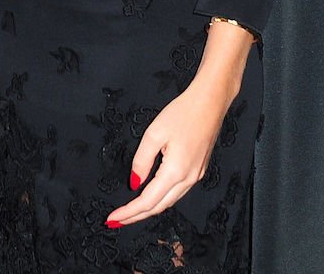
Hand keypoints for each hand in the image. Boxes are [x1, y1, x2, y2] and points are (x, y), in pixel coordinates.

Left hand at [106, 79, 230, 227]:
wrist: (210, 103)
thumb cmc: (182, 113)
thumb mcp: (153, 134)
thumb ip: (141, 160)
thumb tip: (134, 183)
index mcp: (176, 171)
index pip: (147, 201)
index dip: (129, 212)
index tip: (112, 218)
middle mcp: (188, 179)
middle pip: (159, 206)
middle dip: (136, 216)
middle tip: (116, 221)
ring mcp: (196, 176)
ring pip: (169, 201)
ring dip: (149, 209)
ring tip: (130, 213)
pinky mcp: (199, 170)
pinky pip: (177, 192)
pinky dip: (161, 199)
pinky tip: (151, 197)